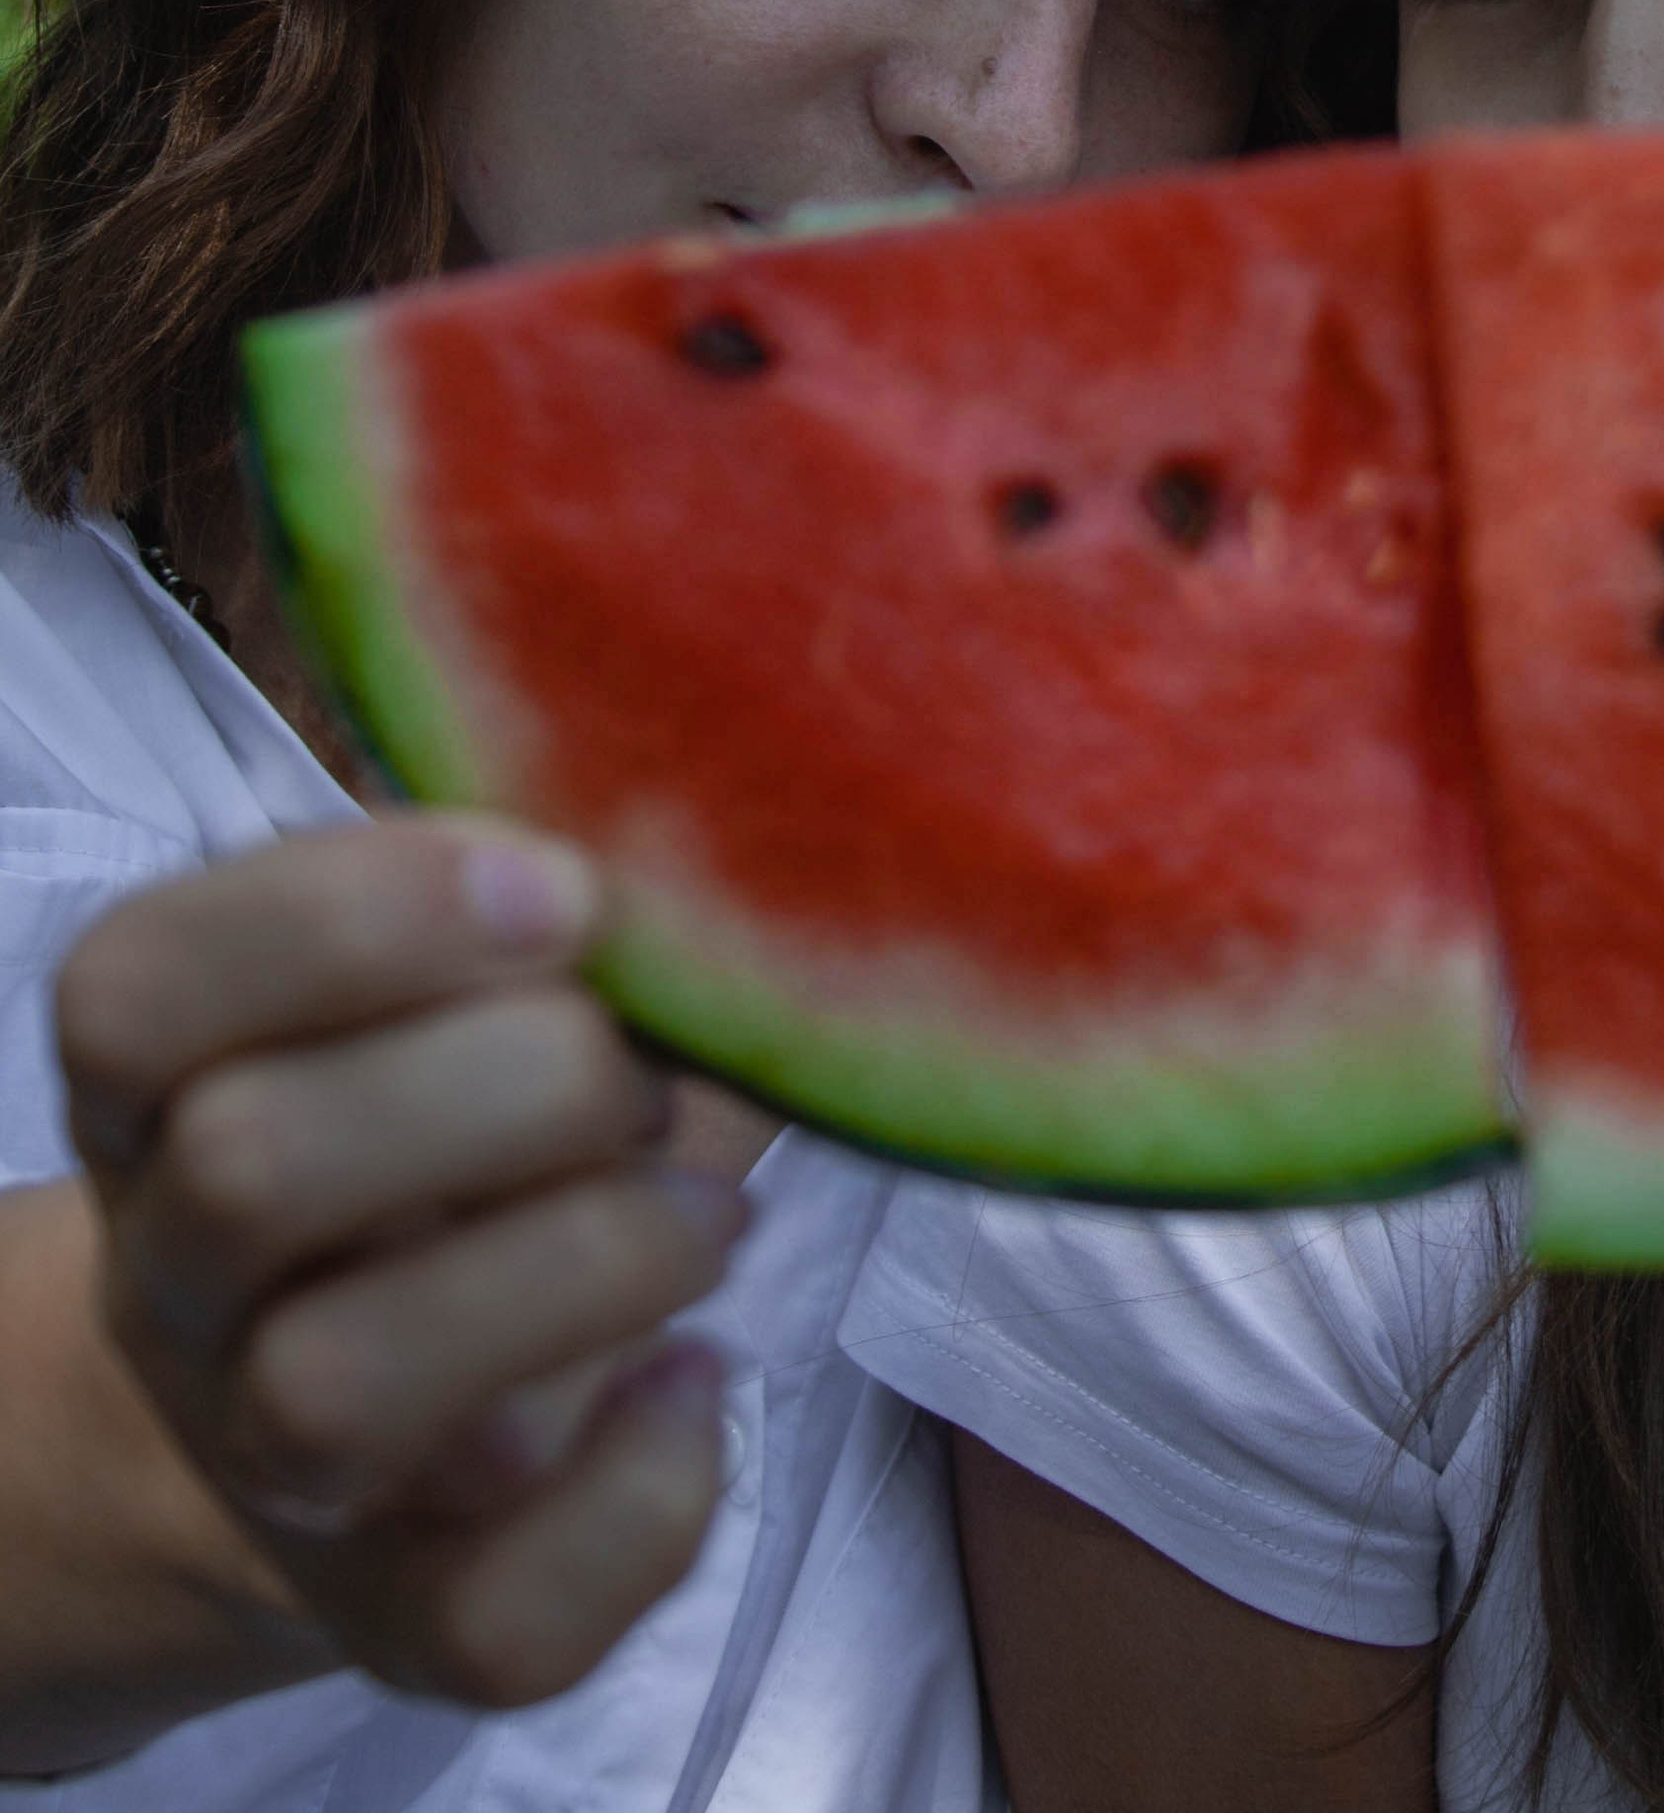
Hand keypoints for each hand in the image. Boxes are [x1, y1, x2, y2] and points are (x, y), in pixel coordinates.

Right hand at [56, 815, 745, 1711]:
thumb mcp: (456, 979)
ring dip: (577, 1271)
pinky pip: (490, 1615)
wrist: (350, 1380)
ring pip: (336, 1394)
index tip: (566, 893)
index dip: (354, 920)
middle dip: (513, 1086)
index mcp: (161, 1081)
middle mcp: (177, 1273)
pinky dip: (635, 1497)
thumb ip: (542, 909)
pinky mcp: (398, 1615)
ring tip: (706, 1214)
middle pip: (248, 1171)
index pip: (138, 989)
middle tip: (646, 1071)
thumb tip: (713, 861)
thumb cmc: (453, 1106)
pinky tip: (696, 1383)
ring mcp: (266, 1460)